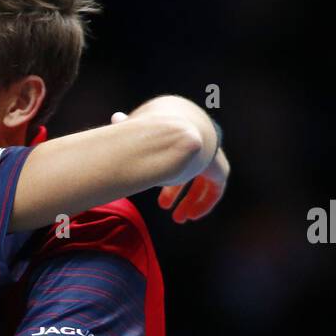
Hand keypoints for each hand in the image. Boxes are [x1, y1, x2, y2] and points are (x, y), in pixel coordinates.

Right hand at [111, 111, 228, 222]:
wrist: (174, 134)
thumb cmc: (149, 131)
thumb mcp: (135, 130)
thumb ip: (129, 125)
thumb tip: (116, 117)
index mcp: (181, 132)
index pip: (174, 155)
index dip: (164, 176)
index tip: (156, 194)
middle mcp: (198, 142)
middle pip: (189, 171)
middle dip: (175, 192)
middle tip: (163, 207)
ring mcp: (211, 154)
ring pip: (203, 182)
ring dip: (191, 201)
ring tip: (179, 218)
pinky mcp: (218, 167)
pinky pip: (216, 189)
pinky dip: (205, 203)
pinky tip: (192, 214)